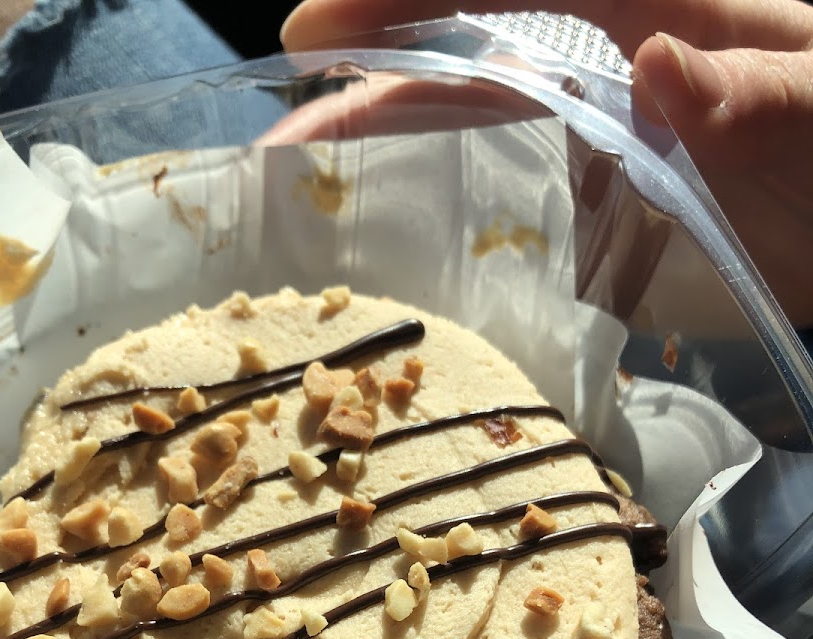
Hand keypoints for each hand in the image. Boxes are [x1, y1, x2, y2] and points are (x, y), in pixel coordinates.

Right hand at [281, 0, 812, 326]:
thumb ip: (755, 94)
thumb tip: (653, 64)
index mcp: (660, 11)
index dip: (411, 5)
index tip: (317, 33)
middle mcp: (619, 56)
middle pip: (473, 50)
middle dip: (374, 76)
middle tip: (285, 124)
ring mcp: (614, 121)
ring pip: (484, 110)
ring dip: (397, 133)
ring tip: (313, 173)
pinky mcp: (620, 180)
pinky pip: (520, 172)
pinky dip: (458, 187)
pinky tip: (410, 216)